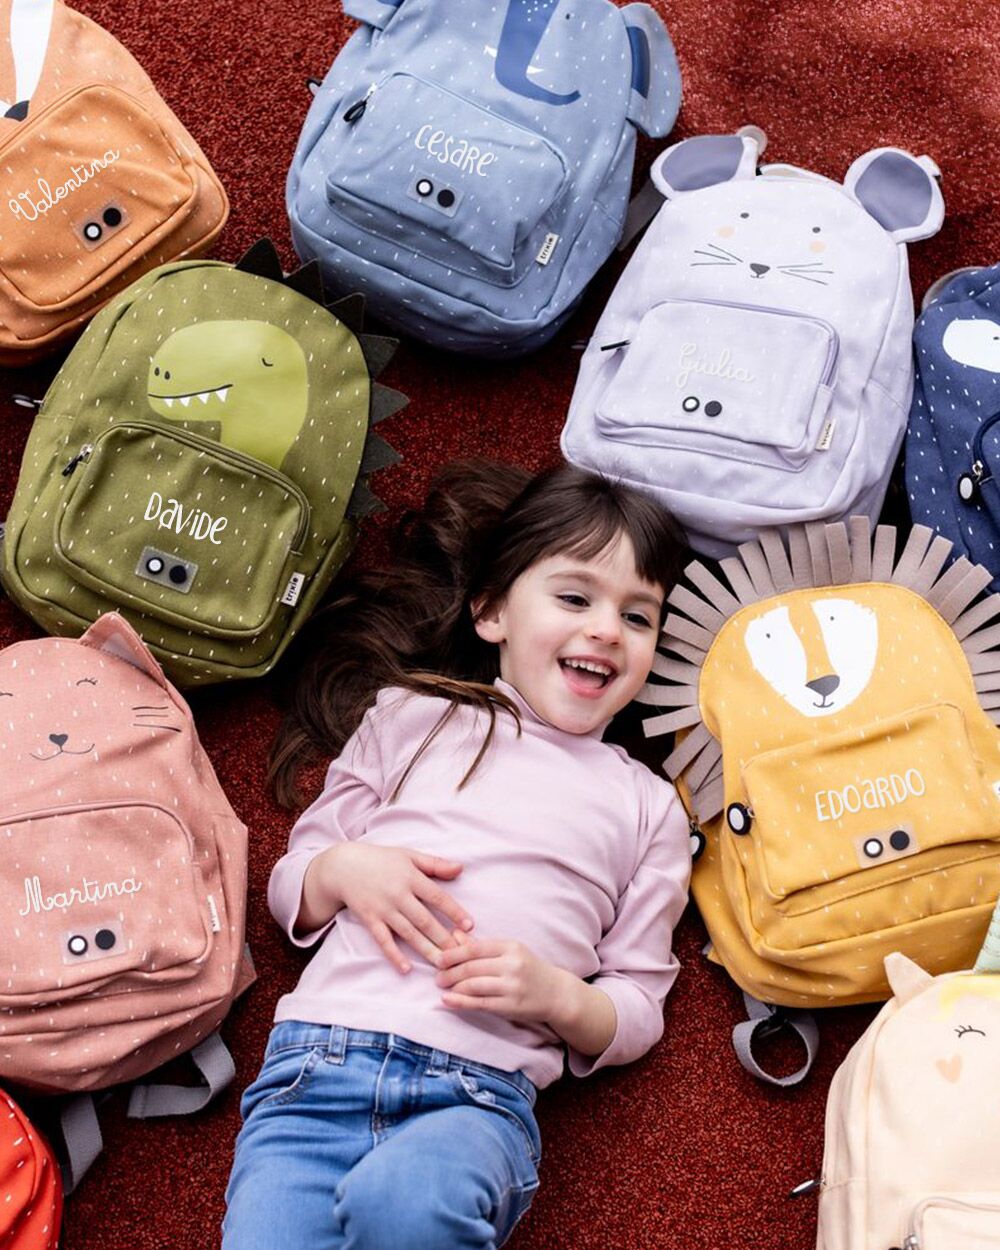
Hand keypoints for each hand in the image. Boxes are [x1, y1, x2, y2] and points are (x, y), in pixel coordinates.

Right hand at [304, 843, 472, 973]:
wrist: (344, 866)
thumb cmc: (381, 859)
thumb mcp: (409, 855)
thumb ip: (435, 864)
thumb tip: (461, 868)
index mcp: (411, 877)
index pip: (437, 897)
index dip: (454, 912)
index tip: (469, 926)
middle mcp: (398, 894)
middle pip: (425, 920)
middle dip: (444, 938)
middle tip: (461, 954)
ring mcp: (383, 909)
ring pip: (408, 933)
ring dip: (426, 950)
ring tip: (442, 964)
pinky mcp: (369, 919)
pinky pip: (383, 940)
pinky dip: (394, 955)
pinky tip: (406, 968)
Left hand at [435, 935, 559, 1023]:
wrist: (555, 993)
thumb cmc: (528, 969)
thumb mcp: (508, 952)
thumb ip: (480, 945)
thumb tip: (454, 934)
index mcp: (511, 947)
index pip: (475, 948)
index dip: (453, 954)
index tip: (438, 959)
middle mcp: (512, 964)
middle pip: (472, 967)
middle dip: (450, 972)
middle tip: (438, 977)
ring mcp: (512, 986)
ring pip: (474, 985)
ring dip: (454, 987)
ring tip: (443, 987)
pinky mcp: (511, 1006)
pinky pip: (480, 1003)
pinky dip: (460, 1002)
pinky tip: (448, 1000)